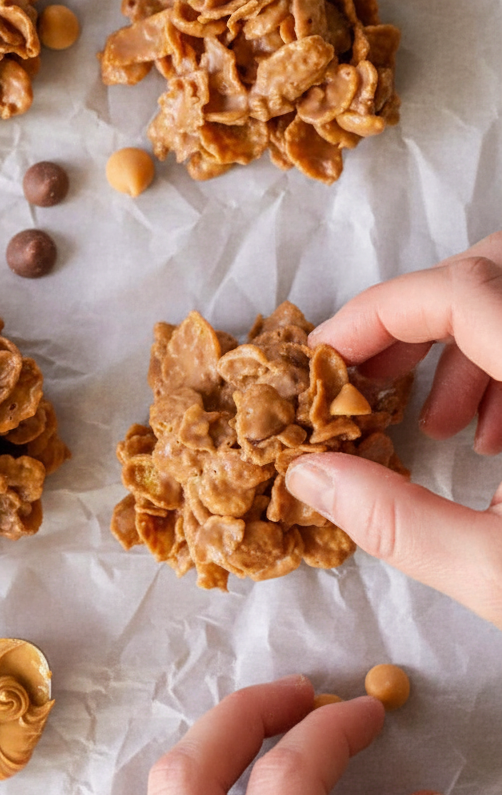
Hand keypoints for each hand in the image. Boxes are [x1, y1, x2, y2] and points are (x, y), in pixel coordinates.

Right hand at [287, 232, 501, 627]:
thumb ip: (396, 520)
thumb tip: (311, 476)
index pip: (459, 290)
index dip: (378, 311)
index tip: (326, 357)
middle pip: (490, 274)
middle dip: (415, 321)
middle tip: (368, 381)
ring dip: (462, 347)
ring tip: (436, 426)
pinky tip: (496, 446)